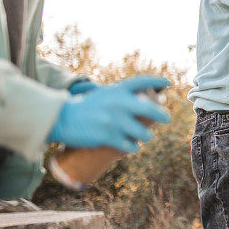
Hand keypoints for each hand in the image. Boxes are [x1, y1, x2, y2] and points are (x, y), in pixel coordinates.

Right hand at [48, 75, 171, 153]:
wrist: (61, 119)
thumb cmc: (86, 107)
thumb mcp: (105, 94)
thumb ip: (124, 96)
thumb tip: (150, 102)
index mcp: (117, 90)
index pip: (143, 81)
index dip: (158, 81)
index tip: (168, 83)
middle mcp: (118, 103)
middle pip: (152, 110)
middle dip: (163, 116)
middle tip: (166, 118)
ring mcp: (114, 121)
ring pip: (144, 133)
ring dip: (145, 136)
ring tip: (142, 136)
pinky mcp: (107, 137)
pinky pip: (131, 146)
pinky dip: (133, 147)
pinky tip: (132, 146)